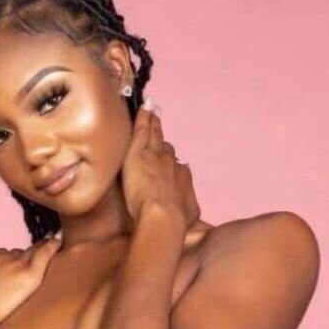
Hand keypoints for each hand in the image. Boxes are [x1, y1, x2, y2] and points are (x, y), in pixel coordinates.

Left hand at [121, 105, 200, 230]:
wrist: (163, 215)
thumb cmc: (175, 220)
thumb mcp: (190, 215)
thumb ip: (188, 207)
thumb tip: (190, 210)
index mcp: (182, 176)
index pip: (176, 166)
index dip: (171, 164)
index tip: (169, 164)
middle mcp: (171, 162)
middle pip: (166, 148)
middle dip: (162, 141)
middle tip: (159, 129)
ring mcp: (155, 155)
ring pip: (154, 134)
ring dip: (154, 122)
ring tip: (152, 111)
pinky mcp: (139, 153)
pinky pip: (142, 130)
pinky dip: (143, 117)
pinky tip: (144, 107)